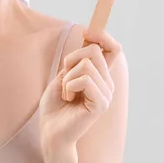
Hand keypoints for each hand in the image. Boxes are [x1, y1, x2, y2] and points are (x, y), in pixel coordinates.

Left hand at [39, 29, 121, 149]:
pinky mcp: (101, 103)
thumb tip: (90, 36)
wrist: (50, 131)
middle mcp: (107, 83)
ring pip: (87, 65)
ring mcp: (106, 93)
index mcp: (100, 76)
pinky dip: (70, 86)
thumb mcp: (64, 75)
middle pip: (94, 50)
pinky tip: (69, 99)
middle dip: (72, 59)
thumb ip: (78, 60)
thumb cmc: (55, 105)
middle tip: (64, 78)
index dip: (103, 36)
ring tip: (67, 93)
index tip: (87, 31)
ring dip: (68, 77)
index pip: (113, 49)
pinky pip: (85, 80)